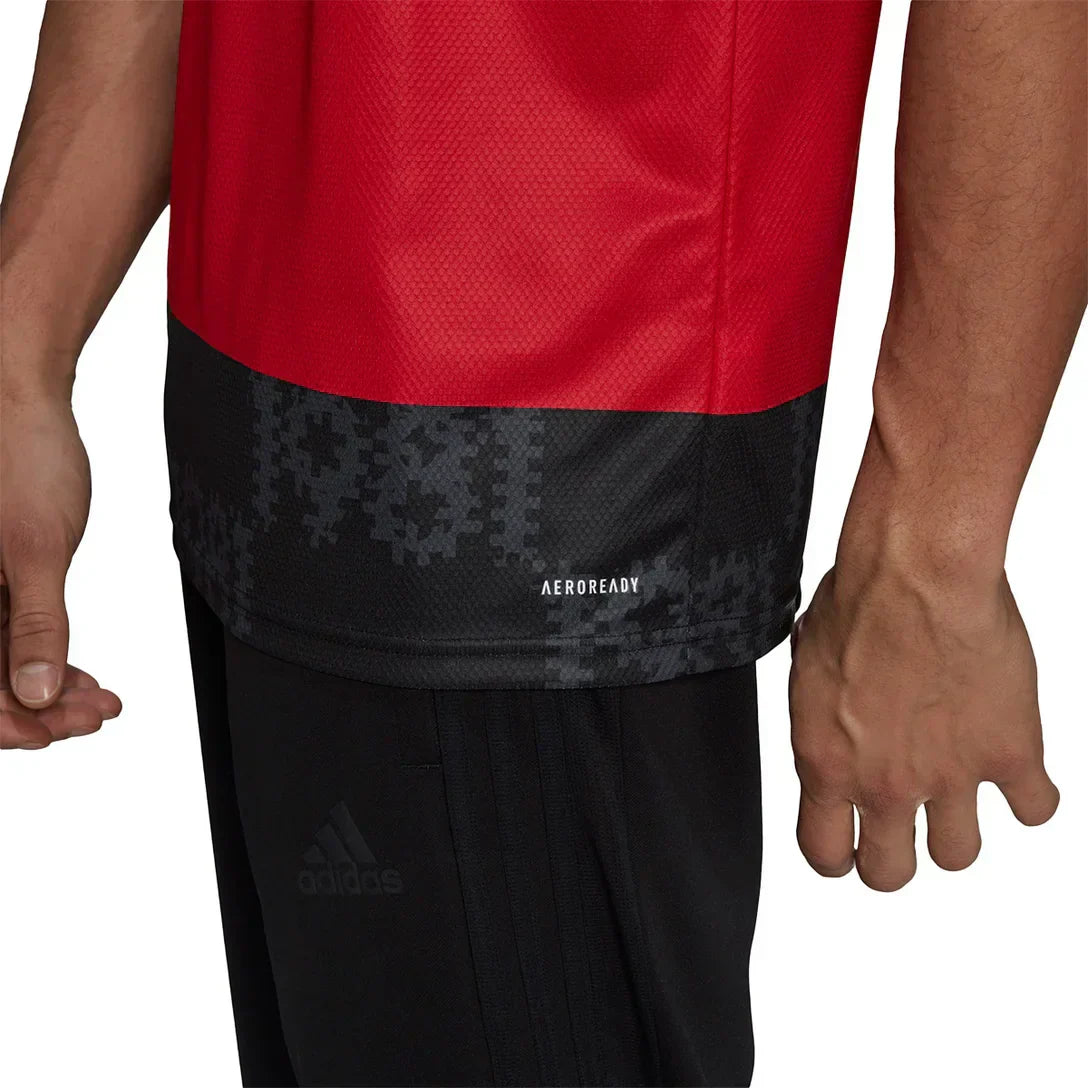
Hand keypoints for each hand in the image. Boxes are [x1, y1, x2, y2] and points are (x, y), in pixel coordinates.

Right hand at [0, 391, 120, 748]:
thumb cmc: (21, 456)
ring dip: (47, 688)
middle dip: (37, 708)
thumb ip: (35, 625)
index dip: (5, 722)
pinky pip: (7, 635)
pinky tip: (84, 677)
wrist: (20, 399)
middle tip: (93, 715)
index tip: (54, 732)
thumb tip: (34, 695)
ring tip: (100, 700)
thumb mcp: (35, 548)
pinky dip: (45, 658)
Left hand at [789, 557, 1058, 891]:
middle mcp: (885, 783)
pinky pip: (1036, 809)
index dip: (836, 858)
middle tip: (900, 836)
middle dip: (894, 860)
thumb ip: (822, 719)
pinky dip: (1032, 797)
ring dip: (956, 832)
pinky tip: (1017, 773)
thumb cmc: (857, 602)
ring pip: (958, 855)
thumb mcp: (808, 669)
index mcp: (827, 763)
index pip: (825, 852)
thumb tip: (832, 728)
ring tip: (955, 799)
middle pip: (891, 873)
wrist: (916, 573)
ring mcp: (950, 775)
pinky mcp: (1010, 753)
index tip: (846, 851)